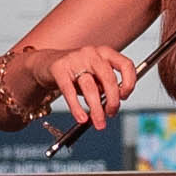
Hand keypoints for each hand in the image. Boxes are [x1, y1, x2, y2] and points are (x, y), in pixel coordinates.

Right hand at [15, 41, 141, 132]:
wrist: (45, 64)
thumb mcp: (95, 75)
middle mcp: (92, 53)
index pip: (126, 65)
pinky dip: (77, 108)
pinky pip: (69, 92)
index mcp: (105, 53)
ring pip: (90, 88)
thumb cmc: (75, 72)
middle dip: (113, 101)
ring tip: (98, 122)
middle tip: (111, 114)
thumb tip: (113, 106)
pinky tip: (82, 118)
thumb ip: (105, 86)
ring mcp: (75, 59)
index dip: (129, 83)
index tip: (124, 97)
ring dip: (96, 109)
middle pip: (109, 78)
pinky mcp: (59, 69)